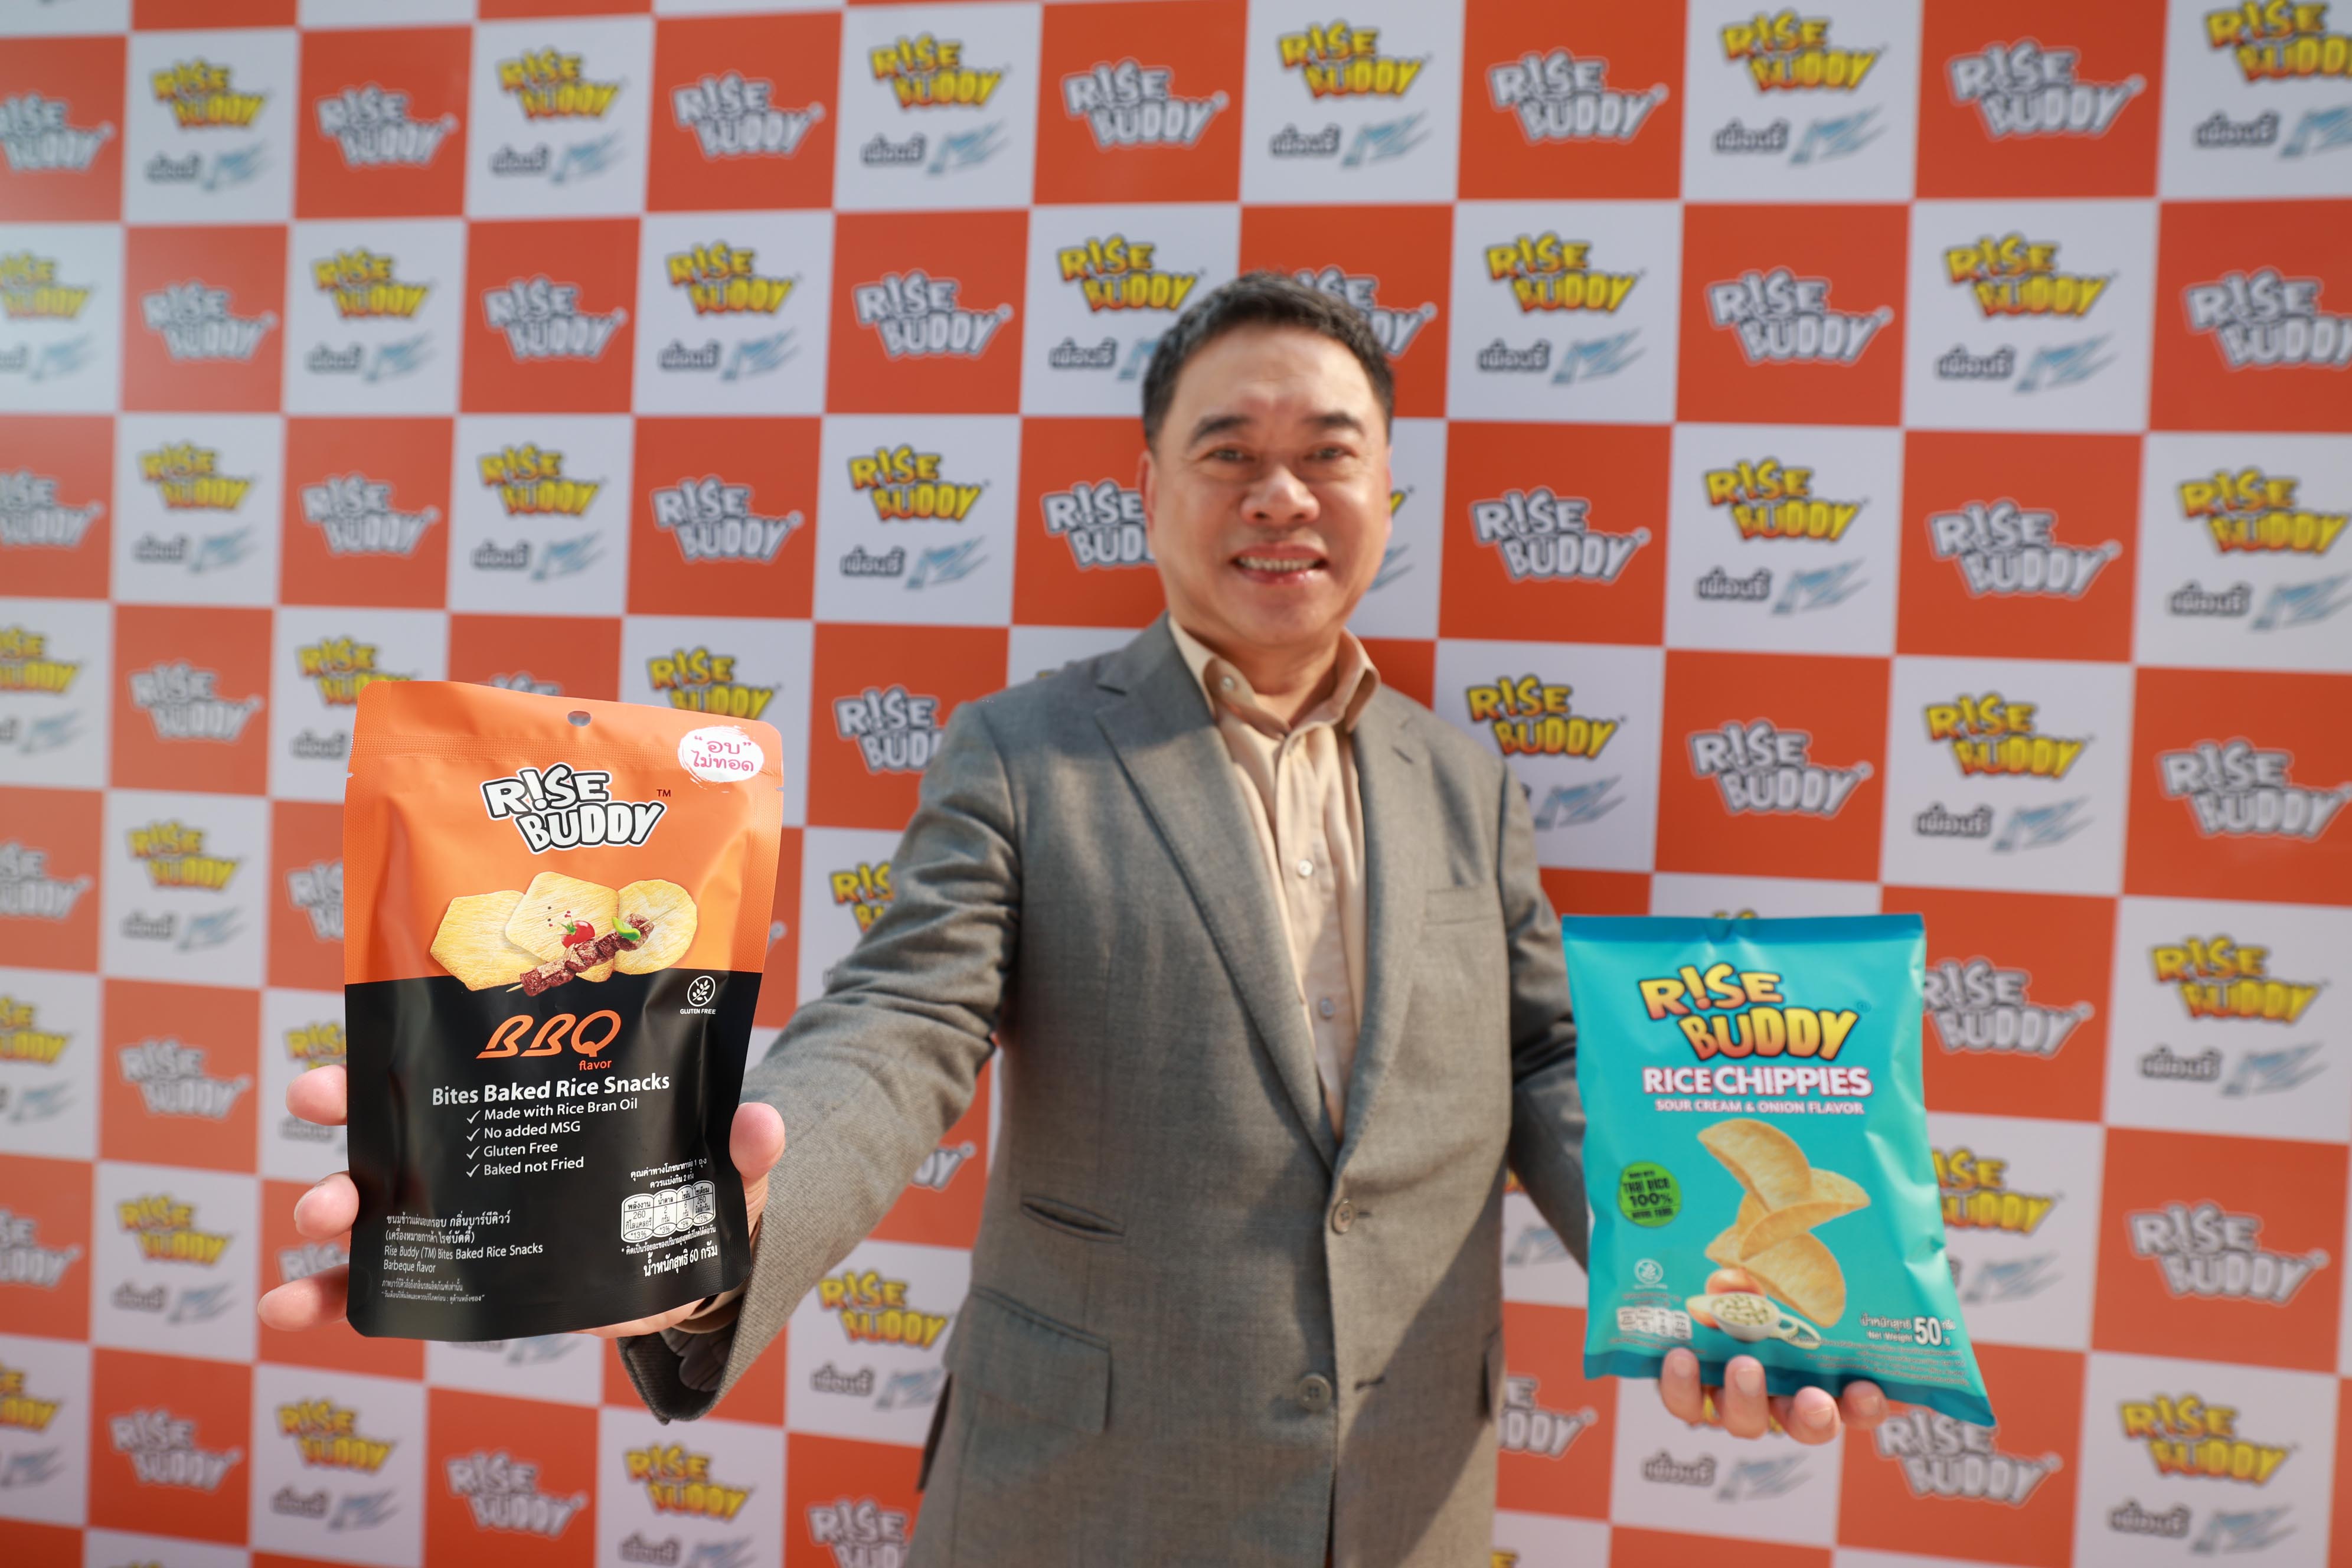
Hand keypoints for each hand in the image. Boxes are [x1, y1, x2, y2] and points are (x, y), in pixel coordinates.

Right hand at [254, 1064, 786, 1338]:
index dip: (405, 1038)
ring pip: (375, 1198)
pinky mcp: (462, 1281)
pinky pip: (380, 1289)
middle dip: (350, 1110)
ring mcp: (467, 1213)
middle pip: (400, 1117)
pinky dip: (326, 1298)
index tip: (360, 1029)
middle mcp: (486, 1145)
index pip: (464, 1054)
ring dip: (330, 1201)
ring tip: (317, 1213)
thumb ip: (745, 1144)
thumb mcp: (730, 1163)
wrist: (691, 1270)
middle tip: (322, 1104)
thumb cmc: (696, 1191)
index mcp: (537, 1098)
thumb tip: (759, 1123)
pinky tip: (279, 1311)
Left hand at [1658, 1267, 1885, 1444]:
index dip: (1865, 1407)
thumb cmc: (1767, 1267)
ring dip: (1747, 1399)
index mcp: (1826, 1373)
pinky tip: (1681, 1356)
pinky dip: (1683, 1385)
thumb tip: (1859, 1188)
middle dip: (1811, 1416)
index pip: (1858, 1404)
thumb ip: (1818, 1248)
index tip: (1869, 1392)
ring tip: (1745, 1365)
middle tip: (1812, 1398)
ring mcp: (1737, 1397)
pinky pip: (1687, 1402)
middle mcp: (1785, 1394)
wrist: (1693, 1271)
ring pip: (1746, 1418)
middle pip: (1806, 1424)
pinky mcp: (1691, 1391)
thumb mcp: (1798, 1258)